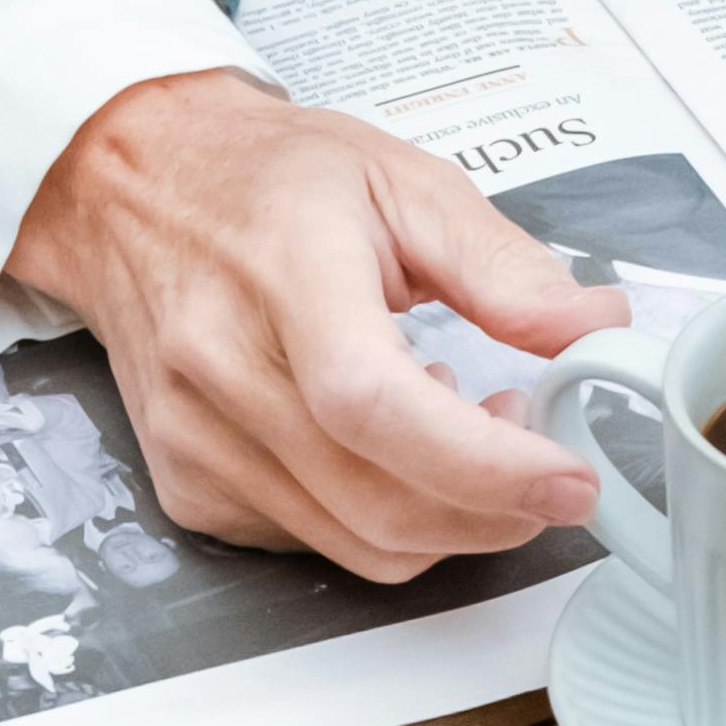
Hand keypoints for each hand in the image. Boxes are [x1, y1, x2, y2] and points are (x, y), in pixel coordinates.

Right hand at [9, 73, 606, 582]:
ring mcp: (197, 440)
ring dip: (445, 517)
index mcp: (283, 273)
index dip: (484, 465)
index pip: (376, 406)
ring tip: (464, 430)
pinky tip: (387, 445)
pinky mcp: (190, 486)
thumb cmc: (264, 180)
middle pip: (379, 502)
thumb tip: (592, 330)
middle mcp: (221, 368)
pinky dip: (379, 516)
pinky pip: (317, 542)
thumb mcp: (403, 181)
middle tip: (539, 456)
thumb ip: (505, 266)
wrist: (132, 192)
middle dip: (494, 509)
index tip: (566, 477)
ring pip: (358, 544)